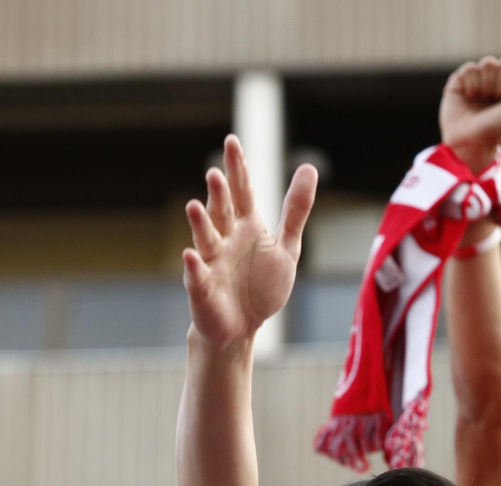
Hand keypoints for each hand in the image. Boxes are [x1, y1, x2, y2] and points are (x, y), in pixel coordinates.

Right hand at [182, 135, 317, 348]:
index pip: (242, 192)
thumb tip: (309, 166)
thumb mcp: (286, 246)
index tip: (233, 142)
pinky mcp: (203, 288)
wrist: (242, 328)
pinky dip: (193, 266)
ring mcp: (212, 262)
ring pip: (205, 238)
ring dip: (200, 223)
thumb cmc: (261, 286)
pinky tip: (190, 256)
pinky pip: (197, 275)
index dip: (238, 169)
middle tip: (215, 173)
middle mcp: (226, 239)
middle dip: (219, 194)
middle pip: (222, 211)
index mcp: (247, 227)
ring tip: (195, 206)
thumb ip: (295, 210)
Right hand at [439, 50, 500, 171]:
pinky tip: (469, 98)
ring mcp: (479, 78)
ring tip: (481, 101)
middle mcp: (498, 80)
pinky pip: (471, 68)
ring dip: (487, 85)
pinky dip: (472, 85)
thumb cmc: (498, 128)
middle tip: (495, 103)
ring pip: (488, 62)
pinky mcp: (461, 78)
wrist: (470, 142)